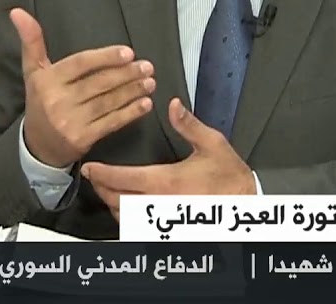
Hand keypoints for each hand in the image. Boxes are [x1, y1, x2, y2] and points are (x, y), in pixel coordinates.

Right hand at [12, 8, 155, 168]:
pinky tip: (145, 103)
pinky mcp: (83, 138)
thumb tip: (17, 11)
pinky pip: (111, 122)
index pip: (80, 64)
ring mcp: (70, 122)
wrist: (38, 145)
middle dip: (126, 74)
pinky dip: (130, 113)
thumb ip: (31, 41)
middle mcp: (57, 101)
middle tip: (147, 66)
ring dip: (132, 92)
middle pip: (98, 83)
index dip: (105, 57)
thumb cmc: (40, 100)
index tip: (128, 53)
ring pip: (107, 102)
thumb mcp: (33, 71)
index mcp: (46, 81)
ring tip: (150, 82)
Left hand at [80, 98, 255, 221]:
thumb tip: (172, 105)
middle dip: (101, 188)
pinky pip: (138, 229)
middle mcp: (159, 205)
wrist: (246, 205)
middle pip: (116, 201)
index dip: (101, 174)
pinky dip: (126, 219)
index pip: (123, 179)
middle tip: (94, 176)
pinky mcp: (168, 231)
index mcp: (166, 182)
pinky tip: (126, 208)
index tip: (90, 167)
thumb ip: (189, 125)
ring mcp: (163, 222)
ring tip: (106, 189)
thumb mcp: (212, 144)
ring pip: (124, 218)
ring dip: (111, 204)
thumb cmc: (229, 176)